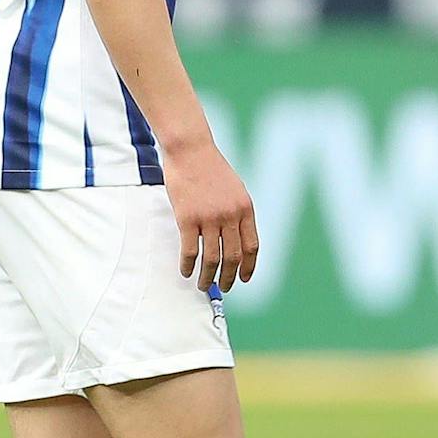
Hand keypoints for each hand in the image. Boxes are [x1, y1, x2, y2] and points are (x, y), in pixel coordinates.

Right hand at [166, 136, 259, 291]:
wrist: (191, 150)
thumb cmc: (211, 168)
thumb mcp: (235, 189)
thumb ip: (238, 212)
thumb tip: (236, 237)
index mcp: (246, 209)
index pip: (252, 246)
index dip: (249, 266)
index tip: (244, 279)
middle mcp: (231, 215)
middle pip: (233, 256)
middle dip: (229, 276)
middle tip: (223, 288)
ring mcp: (209, 217)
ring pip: (212, 257)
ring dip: (208, 276)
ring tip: (203, 286)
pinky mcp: (187, 218)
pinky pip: (190, 250)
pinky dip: (188, 265)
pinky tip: (185, 272)